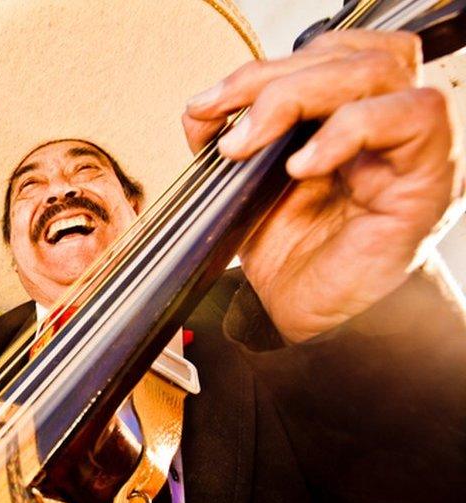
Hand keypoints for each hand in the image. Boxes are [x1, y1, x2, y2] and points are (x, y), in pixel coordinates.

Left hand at [183, 30, 462, 341]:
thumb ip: (230, 140)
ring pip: (377, 69)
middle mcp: (385, 120)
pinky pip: (411, 115)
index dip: (261, 67)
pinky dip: (346, 130)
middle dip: (269, 78)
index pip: (320, 54)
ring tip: (250, 143)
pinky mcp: (430, 173)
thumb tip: (201, 110)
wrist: (311, 319)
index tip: (208, 104)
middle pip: (346, 53)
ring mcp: (411, 144)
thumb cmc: (291, 257)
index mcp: (345, 114)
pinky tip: (302, 166)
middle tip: (222, 115)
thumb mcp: (245, 187)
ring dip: (298, 95)